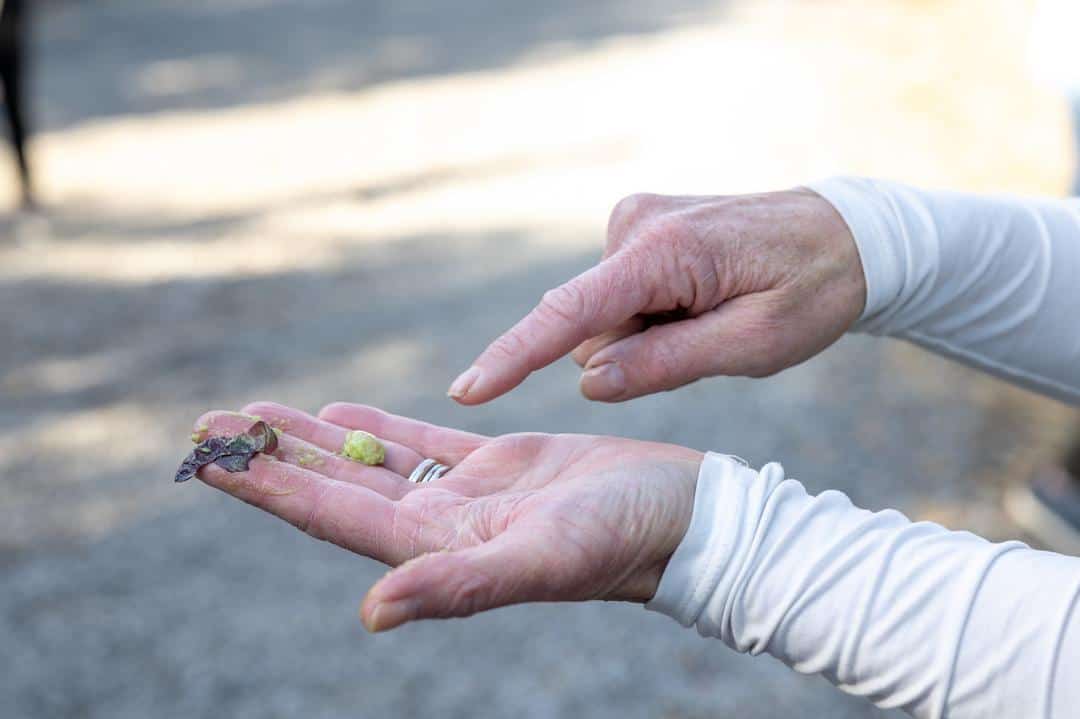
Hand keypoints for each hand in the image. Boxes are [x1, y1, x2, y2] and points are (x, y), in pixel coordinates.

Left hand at [192, 402, 701, 630]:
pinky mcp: (499, 465)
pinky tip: (339, 412)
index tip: (212, 457)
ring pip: (371, 461)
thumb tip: (371, 613)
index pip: (331, 515)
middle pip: (335, 486)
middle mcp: (440, 524)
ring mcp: (467, 494)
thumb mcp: (542, 560)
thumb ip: (458, 586)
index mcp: (437, 547)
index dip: (269, 487)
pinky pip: (421, 442)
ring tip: (255, 413)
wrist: (681, 515)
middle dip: (271, 456)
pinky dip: (376, 425)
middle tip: (205, 424)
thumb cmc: (624, 541)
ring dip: (312, 439)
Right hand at [447, 188, 864, 402]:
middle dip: (636, 350)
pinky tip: (705, 298)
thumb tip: (585, 380)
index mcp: (664, 252)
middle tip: (712, 335)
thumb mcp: (753, 345)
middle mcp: (633, 225)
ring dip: (650, 333)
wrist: (848, 235)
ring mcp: (633, 222)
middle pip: (592, 326)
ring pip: (607, 317)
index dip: (516, 357)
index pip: (571, 314)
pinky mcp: (637, 229)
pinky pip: (622, 298)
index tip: (468, 391)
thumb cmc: (811, 290)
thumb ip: (664, 364)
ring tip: (715, 313)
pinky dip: (655, 314)